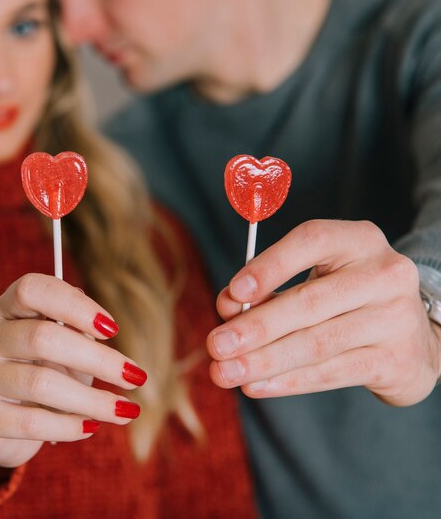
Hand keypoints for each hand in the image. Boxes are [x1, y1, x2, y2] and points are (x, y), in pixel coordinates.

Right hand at [0, 274, 145, 472]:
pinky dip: (69, 426)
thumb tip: (102, 328)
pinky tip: (92, 428)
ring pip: (40, 383)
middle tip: (135, 376)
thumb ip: (75, 335)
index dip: (74, 305)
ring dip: (92, 399)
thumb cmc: (35, 371)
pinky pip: (30, 422)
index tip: (112, 328)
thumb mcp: (57, 348)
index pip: (32, 289)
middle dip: (97, 358)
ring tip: (126, 410)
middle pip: (42, 337)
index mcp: (5, 307)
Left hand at [206, 220, 440, 405]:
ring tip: (225, 372)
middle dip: (256, 326)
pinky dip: (288, 381)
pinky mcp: (397, 359)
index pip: (311, 241)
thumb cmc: (344, 299)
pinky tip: (256, 386)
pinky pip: (331, 372)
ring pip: (316, 342)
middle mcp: (384, 273)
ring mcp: (395, 317)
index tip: (233, 292)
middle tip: (215, 345)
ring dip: (264, 360)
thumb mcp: (312, 279)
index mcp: (358, 240)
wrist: (410, 338)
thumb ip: (267, 288)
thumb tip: (228, 305)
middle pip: (309, 300)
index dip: (269, 265)